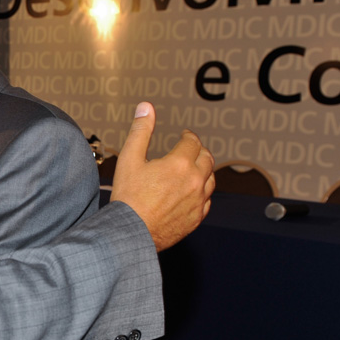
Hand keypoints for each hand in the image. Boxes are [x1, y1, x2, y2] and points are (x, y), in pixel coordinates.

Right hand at [111, 102, 214, 250]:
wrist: (131, 232)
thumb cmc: (129, 197)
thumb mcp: (130, 159)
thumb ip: (140, 130)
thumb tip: (146, 107)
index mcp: (180, 164)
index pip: (192, 142)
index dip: (188, 136)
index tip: (184, 136)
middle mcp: (195, 181)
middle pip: (207, 158)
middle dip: (199, 150)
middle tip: (191, 149)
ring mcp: (198, 201)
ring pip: (211, 179)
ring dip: (205, 170)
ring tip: (194, 168)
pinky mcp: (197, 217)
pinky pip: (207, 200)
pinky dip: (203, 192)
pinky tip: (193, 192)